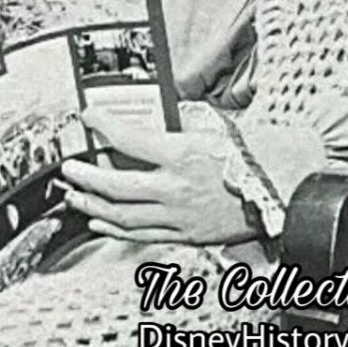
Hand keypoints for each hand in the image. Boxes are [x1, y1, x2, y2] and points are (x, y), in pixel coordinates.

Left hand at [60, 106, 258, 244]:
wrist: (279, 186)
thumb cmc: (248, 152)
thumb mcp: (209, 125)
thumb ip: (176, 121)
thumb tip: (149, 112)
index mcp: (181, 154)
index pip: (129, 140)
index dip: (102, 127)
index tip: (88, 118)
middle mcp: (175, 188)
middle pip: (116, 186)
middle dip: (86, 177)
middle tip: (68, 168)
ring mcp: (179, 216)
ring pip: (124, 216)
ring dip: (93, 204)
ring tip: (74, 195)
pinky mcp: (185, 234)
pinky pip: (141, 235)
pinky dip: (115, 229)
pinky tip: (99, 220)